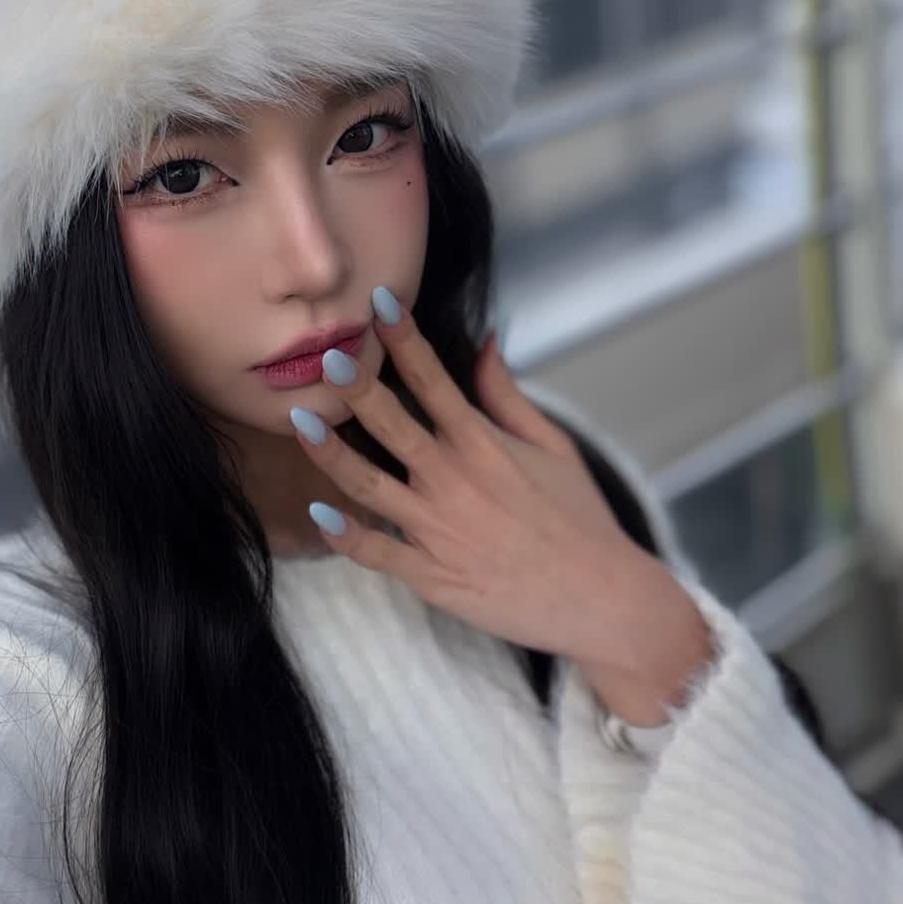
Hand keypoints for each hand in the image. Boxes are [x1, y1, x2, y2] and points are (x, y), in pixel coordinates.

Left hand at [288, 288, 694, 693]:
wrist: (602, 599)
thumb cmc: (580, 519)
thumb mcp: (554, 447)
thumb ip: (508, 396)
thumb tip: (484, 340)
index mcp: (485, 446)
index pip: (435, 381)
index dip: (404, 339)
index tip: (377, 304)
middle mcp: (456, 482)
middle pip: (394, 426)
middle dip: (357, 388)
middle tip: (326, 355)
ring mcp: (439, 530)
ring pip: (370, 487)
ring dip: (332, 454)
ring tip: (300, 423)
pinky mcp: (431, 576)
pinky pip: (378, 553)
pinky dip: (346, 537)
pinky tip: (317, 515)